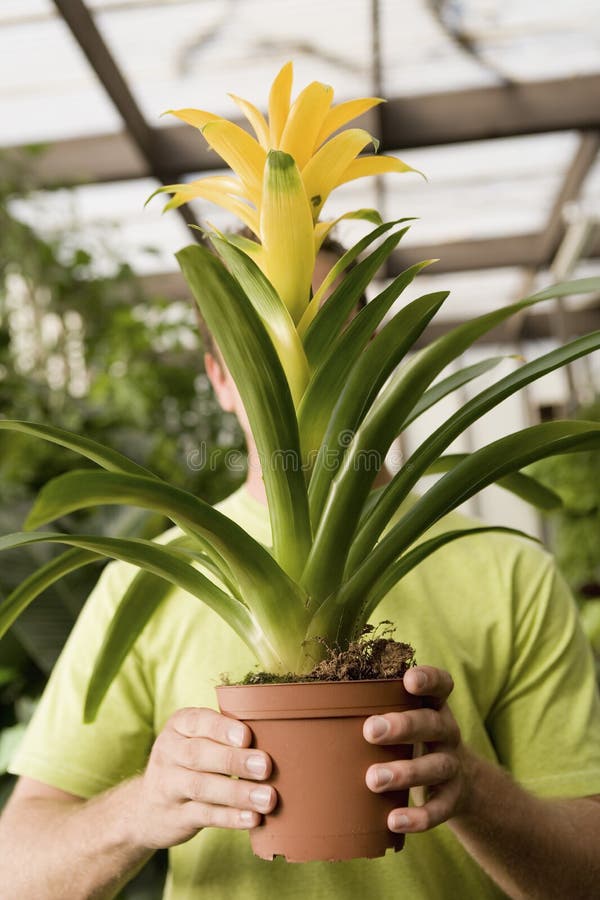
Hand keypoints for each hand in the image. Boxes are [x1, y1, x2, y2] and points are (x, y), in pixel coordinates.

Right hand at [132, 707, 276, 848]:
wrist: (145, 807)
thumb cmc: (187, 762)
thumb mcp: (195, 739)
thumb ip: (223, 735)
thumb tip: (274, 737)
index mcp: (178, 726)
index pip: (197, 722)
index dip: (222, 729)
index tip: (247, 736)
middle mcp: (168, 752)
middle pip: (199, 755)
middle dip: (234, 760)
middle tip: (266, 766)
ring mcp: (168, 786)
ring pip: (202, 786)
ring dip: (238, 792)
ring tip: (267, 798)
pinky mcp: (175, 816)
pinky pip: (203, 815)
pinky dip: (229, 817)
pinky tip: (252, 818)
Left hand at [363, 666, 474, 833]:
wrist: (459, 782)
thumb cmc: (413, 740)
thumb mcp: (404, 718)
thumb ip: (374, 707)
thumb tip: (315, 698)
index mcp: (434, 706)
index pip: (441, 685)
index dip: (429, 679)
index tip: (409, 680)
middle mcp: (447, 732)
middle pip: (432, 723)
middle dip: (403, 726)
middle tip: (370, 730)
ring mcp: (452, 765)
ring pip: (436, 766)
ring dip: (405, 773)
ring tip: (373, 779)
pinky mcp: (452, 798)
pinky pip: (439, 809)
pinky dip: (418, 817)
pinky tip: (393, 820)